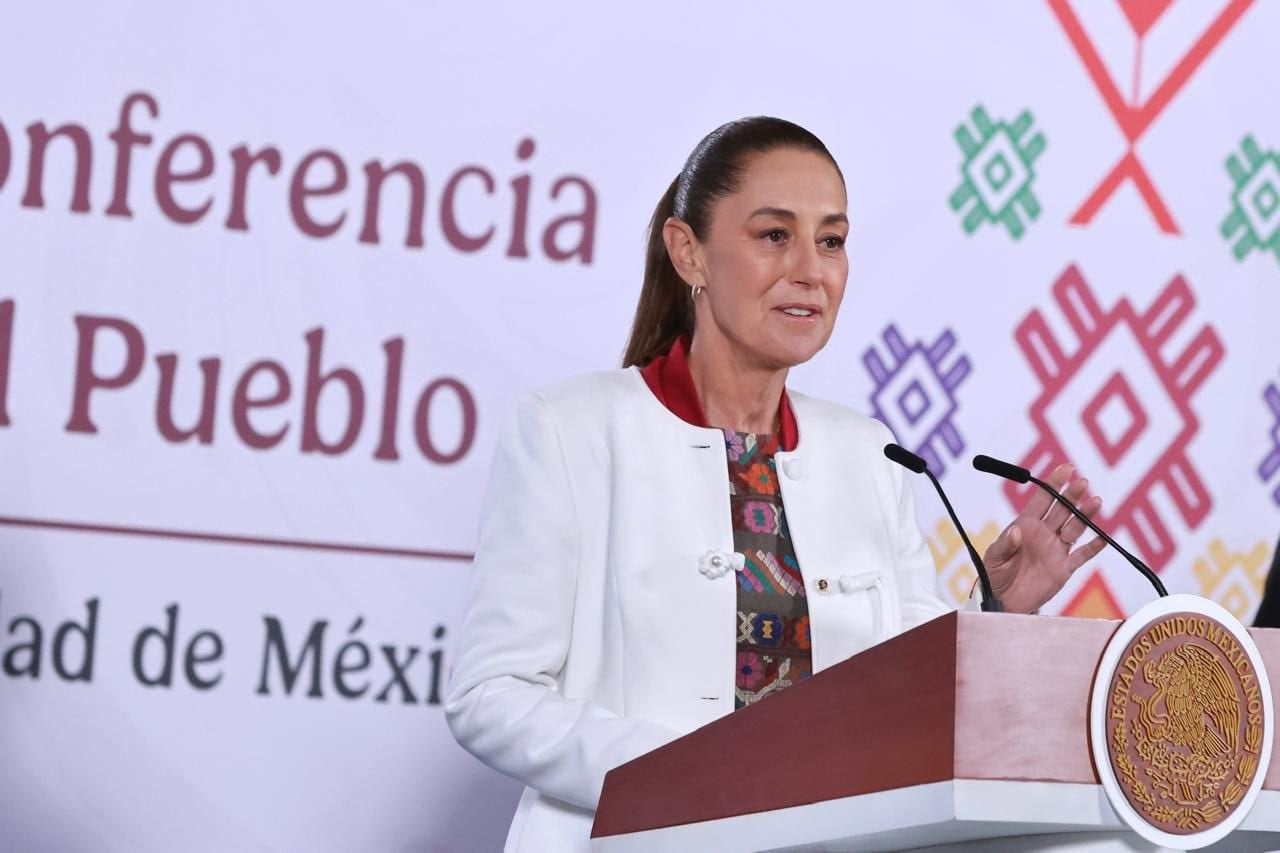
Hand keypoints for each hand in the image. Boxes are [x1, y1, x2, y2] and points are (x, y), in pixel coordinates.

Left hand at [982, 464, 1106, 613]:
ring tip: (1096, 501)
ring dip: (1085, 516)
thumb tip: (1017, 530)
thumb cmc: (995, 576)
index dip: (1054, 483)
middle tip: (1083, 482)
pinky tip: (1103, 537)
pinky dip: (1093, 547)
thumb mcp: (994, 558)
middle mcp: (1044, 534)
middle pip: (1062, 510)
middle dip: (1072, 495)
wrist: (1003, 602)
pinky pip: (1081, 556)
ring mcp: (1056, 550)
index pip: (1042, 499)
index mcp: (1026, 526)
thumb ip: (1005, 544)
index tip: (1066, 468)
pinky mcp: (1064, 569)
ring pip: (1075, 528)